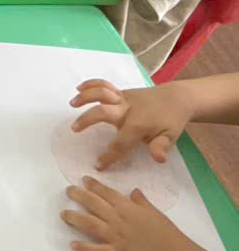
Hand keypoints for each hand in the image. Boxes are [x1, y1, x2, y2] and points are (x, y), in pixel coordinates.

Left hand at [61, 176, 193, 250]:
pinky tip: (72, 244)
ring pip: (90, 223)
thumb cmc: (168, 235)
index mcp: (128, 208)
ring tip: (63, 214)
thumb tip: (133, 191)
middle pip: (94, 204)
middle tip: (68, 190)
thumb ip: (141, 202)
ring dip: (75, 218)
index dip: (93, 185)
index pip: (107, 193)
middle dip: (78, 195)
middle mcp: (119, 220)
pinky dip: (84, 248)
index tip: (82, 180)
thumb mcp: (156, 213)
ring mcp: (116, 237)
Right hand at [69, 79, 191, 168]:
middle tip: (75, 129)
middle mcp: (127, 109)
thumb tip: (158, 159)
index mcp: (138, 125)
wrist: (177, 98)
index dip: (109, 156)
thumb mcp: (171, 137)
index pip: (120, 143)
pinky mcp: (121, 92)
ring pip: (101, 93)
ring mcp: (123, 98)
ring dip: (85, 97)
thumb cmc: (172, 121)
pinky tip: (79, 88)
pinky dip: (91, 84)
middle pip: (103, 112)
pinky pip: (104, 85)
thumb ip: (160, 147)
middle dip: (87, 120)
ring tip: (72, 104)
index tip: (99, 166)